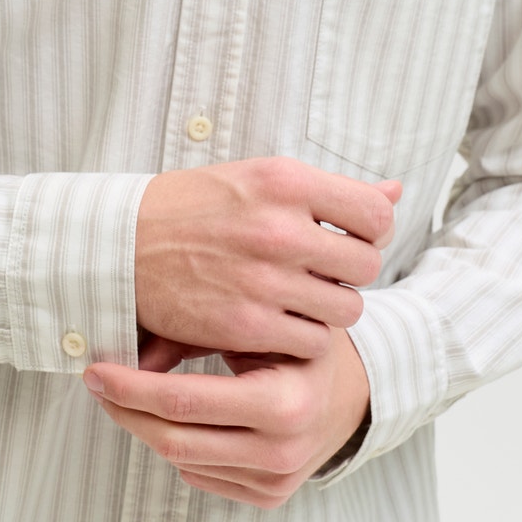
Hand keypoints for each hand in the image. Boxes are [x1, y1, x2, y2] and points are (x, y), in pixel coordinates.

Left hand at [83, 327, 372, 508]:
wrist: (352, 387)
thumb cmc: (300, 339)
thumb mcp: (258, 321)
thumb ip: (197, 332)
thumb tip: (130, 349)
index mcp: (283, 401)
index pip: (183, 402)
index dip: (130, 388)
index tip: (95, 371)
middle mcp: (281, 449)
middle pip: (174, 438)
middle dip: (126, 409)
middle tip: (98, 381)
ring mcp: (276, 480)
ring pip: (182, 460)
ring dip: (148, 426)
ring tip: (130, 392)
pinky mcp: (269, 497)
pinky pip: (202, 475)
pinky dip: (181, 445)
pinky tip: (177, 416)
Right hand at [134, 156, 400, 359]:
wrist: (123, 246)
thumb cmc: (196, 208)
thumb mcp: (261, 179)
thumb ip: (330, 190)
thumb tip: (398, 192)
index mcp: (286, 181)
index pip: (374, 214)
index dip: (370, 232)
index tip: (346, 238)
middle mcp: (280, 227)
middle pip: (366, 266)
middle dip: (349, 274)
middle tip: (320, 274)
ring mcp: (264, 278)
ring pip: (345, 309)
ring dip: (329, 310)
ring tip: (299, 300)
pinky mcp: (245, 323)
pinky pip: (310, 342)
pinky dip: (300, 339)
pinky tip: (277, 324)